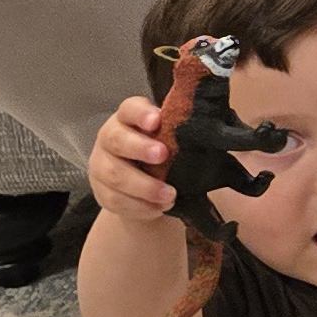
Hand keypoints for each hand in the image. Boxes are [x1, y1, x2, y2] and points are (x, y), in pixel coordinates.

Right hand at [87, 92, 180, 227]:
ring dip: (143, 186)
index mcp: (127, 118)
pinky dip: (138, 206)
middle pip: (117, 139)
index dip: (141, 113)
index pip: (129, 108)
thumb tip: (215, 130)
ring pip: (114, 174)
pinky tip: (158, 208)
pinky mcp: (101, 191)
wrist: (142, 184)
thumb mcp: (170, 138)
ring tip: (169, 195)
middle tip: (162, 155)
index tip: (157, 120)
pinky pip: (115, 200)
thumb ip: (179, 131)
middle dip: (139, 148)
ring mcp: (100, 165)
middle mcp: (109, 137)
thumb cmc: (160, 151)